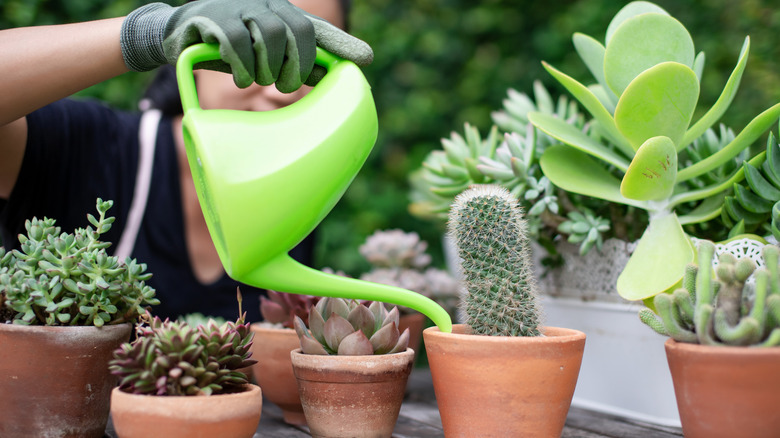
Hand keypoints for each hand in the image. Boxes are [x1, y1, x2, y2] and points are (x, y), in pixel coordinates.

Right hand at [120, 0, 372, 91]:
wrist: (177, 33)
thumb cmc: (229, 47)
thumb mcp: (263, 56)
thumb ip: (292, 63)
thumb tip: (326, 78)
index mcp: (281, 14)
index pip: (317, 29)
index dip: (341, 43)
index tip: (367, 59)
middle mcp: (265, 5)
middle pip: (297, 32)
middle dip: (297, 65)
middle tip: (287, 86)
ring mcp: (239, 8)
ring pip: (270, 35)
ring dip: (268, 67)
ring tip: (260, 81)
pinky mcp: (213, 18)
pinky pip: (237, 42)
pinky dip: (244, 66)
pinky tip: (242, 79)